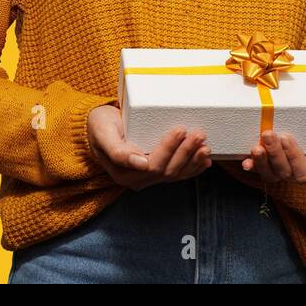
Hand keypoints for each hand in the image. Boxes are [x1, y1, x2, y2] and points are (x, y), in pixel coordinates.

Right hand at [86, 105, 211, 190]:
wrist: (99, 127)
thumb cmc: (100, 126)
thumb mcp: (103, 133)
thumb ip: (118, 151)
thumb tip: (141, 164)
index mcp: (124, 172)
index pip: (153, 164)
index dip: (169, 149)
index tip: (180, 129)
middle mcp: (137, 179)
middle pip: (168, 171)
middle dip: (186, 152)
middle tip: (199, 133)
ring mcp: (148, 177)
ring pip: (176, 174)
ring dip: (193, 161)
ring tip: (206, 146)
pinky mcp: (156, 171)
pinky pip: (178, 174)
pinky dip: (193, 168)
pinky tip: (205, 160)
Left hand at [241, 104, 305, 182]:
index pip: (302, 169)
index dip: (293, 155)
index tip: (287, 138)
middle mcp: (294, 176)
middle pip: (283, 171)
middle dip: (274, 153)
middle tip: (269, 134)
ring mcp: (278, 173)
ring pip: (268, 173)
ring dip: (260, 161)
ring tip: (255, 147)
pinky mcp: (266, 167)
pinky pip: (257, 170)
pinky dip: (251, 166)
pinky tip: (245, 161)